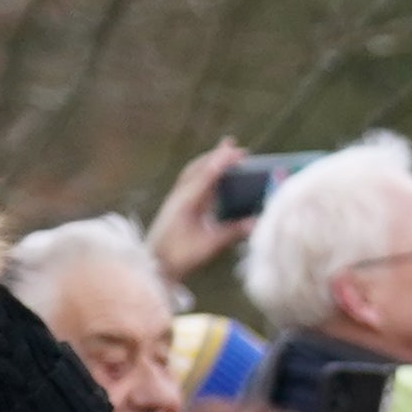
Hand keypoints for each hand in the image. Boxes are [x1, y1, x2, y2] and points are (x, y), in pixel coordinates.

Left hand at [149, 141, 244, 279]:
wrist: (154, 265)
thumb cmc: (179, 256)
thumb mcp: (208, 245)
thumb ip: (232, 232)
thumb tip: (257, 222)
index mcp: (186, 202)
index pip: (206, 175)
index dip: (222, 162)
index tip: (238, 151)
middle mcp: (179, 196)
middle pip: (197, 168)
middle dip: (216, 155)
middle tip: (234, 146)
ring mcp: (176, 200)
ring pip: (193, 173)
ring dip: (209, 161)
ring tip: (224, 154)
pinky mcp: (176, 206)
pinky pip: (191, 182)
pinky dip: (204, 173)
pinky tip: (213, 177)